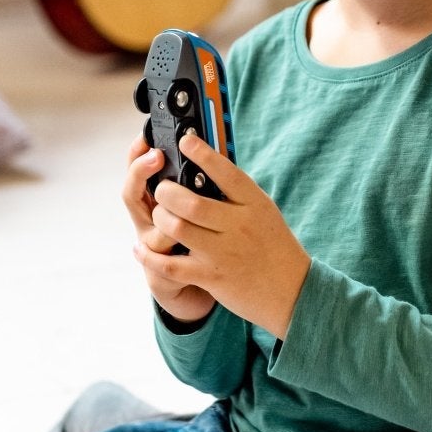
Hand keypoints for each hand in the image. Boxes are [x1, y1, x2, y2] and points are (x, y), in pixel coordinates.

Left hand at [133, 131, 311, 342]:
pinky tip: (140, 249)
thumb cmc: (273, 245)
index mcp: (254, 204)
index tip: (185, 141)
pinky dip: (150, 256)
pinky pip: (171, 266)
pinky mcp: (212, 278)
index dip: (203, 155)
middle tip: (162, 189)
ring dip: (160, 218)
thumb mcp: (263, 211)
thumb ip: (237, 192)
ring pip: (178, 229)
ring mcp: (224, 253)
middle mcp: (239, 226)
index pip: (227, 173)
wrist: (292, 291)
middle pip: (192, 203)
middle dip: (167, 192)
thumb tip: (205, 163)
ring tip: (159, 215)